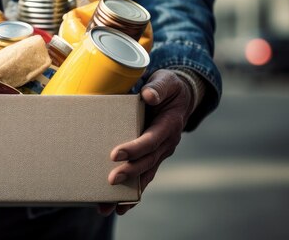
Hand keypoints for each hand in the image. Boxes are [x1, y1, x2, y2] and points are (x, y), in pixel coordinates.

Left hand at [98, 69, 193, 215]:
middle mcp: (166, 143)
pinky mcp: (151, 158)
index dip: (135, 148)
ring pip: (144, 176)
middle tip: (110, 180)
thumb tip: (148, 94)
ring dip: (127, 192)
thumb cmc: (168, 87)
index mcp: (169, 125)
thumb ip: (158, 86)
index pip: (151, 139)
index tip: (115, 154)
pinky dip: (132, 194)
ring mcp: (160, 153)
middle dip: (129, 173)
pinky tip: (118, 207)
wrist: (180, 97)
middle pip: (148, 162)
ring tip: (108, 206)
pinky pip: (143, 178)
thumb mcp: (166, 80)